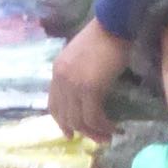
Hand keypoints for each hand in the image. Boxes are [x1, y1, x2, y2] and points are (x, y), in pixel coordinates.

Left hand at [49, 19, 129, 140]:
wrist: (112, 28)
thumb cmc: (102, 41)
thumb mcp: (81, 60)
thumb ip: (77, 76)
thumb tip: (85, 98)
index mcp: (58, 71)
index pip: (53, 105)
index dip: (62, 123)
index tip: (72, 134)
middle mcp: (61, 79)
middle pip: (66, 116)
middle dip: (82, 132)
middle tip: (98, 139)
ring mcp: (74, 84)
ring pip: (79, 120)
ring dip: (94, 133)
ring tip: (107, 136)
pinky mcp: (89, 88)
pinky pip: (93, 117)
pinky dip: (103, 126)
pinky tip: (113, 128)